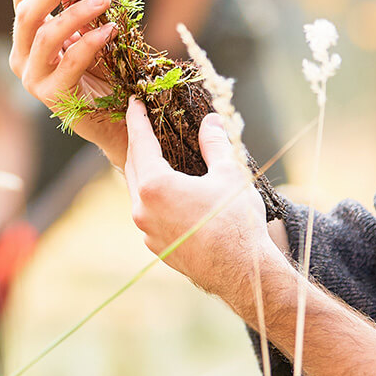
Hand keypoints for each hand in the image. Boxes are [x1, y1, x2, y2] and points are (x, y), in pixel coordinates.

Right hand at [10, 0, 127, 162]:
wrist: (114, 118)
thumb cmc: (102, 71)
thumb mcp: (87, 32)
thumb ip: (78, 9)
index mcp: (25, 39)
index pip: (20, 1)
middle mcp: (21, 58)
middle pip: (27, 15)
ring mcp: (33, 79)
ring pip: (46, 36)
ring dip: (76, 13)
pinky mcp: (53, 96)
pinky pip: (71, 61)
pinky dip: (91, 41)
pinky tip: (110, 29)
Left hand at [123, 98, 278, 295]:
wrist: (242, 272)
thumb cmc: (236, 222)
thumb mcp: (229, 174)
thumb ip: (215, 144)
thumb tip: (211, 120)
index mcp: (155, 186)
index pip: (140, 142)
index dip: (137, 119)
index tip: (133, 103)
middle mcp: (142, 210)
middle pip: (133, 165)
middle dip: (139, 142)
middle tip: (144, 123)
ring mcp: (146, 231)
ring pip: (137, 191)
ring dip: (144, 170)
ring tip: (155, 155)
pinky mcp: (155, 246)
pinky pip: (147, 213)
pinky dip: (152, 196)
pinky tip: (168, 191)